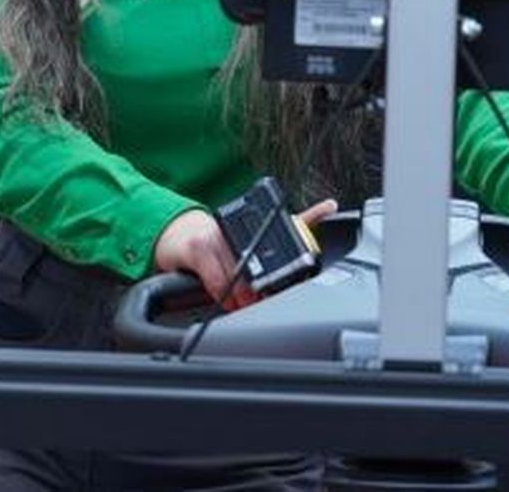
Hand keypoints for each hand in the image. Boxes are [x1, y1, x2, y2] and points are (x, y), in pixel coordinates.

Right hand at [153, 199, 336, 310]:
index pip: (277, 241)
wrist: (179, 235)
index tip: (279, 290)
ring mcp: (214, 236)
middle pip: (255, 268)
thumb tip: (329, 205)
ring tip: (242, 303)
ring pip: (235, 278)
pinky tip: (226, 300)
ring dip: (240, 298)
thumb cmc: (222, 236)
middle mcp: (234, 227)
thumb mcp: (259, 229)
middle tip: (260, 302)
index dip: (280, 272)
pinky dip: (222, 295)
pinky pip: (215, 281)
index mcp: (254, 223)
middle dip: (259, 292)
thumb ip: (299, 219)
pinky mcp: (196, 249)